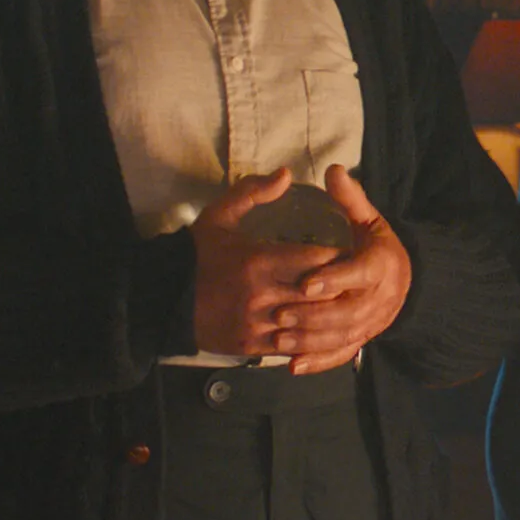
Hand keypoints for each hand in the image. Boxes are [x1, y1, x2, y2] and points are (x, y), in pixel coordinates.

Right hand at [189, 169, 343, 356]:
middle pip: (321, 293)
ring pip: (310, 323)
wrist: (162, 298)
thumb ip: (253, 193)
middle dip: (342, 287)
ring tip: (347, 304)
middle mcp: (261, 294)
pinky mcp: (251, 346)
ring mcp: (256, 324)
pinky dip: (311, 338)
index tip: (352, 251)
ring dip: (331, 315)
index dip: (340, 257)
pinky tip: (325, 328)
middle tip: (357, 280)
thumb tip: (287, 174)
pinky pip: (293, 346)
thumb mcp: (220, 216)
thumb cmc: (197, 254)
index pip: (317, 259)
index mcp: (258, 261)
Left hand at [271, 164, 413, 374]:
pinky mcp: (362, 339)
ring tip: (278, 338)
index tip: (306, 283)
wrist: (405, 281)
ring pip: (342, 336)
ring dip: (310, 340)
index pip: (359, 274)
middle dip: (313, 315)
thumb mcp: (370, 219)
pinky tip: (292, 366)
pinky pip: (341, 355)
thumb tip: (333, 169)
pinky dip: (318, 362)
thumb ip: (350, 198)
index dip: (334, 279)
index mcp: (382, 264)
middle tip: (279, 313)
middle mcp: (380, 297)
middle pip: (348, 312)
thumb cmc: (377, 246)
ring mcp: (372, 322)